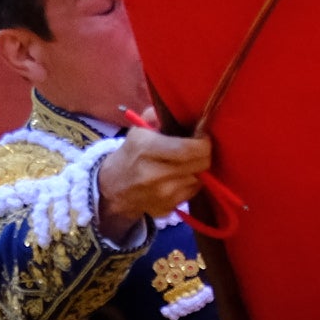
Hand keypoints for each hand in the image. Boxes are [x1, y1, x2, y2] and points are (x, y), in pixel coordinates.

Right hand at [95, 125, 210, 236]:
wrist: (114, 189)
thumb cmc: (131, 154)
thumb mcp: (139, 130)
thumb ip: (158, 116)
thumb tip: (183, 111)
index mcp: (146, 149)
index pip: (188, 149)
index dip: (203, 142)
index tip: (202, 136)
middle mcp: (155, 174)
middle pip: (201, 164)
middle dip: (205, 154)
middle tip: (199, 148)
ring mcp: (163, 195)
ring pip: (199, 178)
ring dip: (197, 168)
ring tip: (186, 162)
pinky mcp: (168, 208)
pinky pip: (193, 191)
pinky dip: (191, 182)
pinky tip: (180, 176)